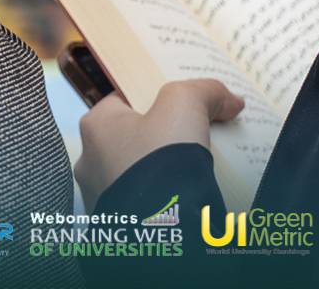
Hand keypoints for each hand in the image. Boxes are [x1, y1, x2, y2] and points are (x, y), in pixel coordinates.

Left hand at [74, 79, 243, 211]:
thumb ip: (204, 91)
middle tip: (192, 132)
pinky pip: (141, 200)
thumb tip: (229, 99)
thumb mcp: (185, 104)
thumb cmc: (159, 161)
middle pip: (133, 135)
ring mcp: (101, 194)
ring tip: (193, 167)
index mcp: (96, 126)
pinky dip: (160, 196)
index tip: (179, 101)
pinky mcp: (116, 222)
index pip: (124, 99)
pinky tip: (183, 194)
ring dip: (160, 168)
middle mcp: (90, 160)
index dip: (154, 96)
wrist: (159, 228)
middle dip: (161, 134)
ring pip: (136, 171)